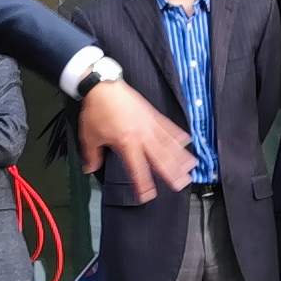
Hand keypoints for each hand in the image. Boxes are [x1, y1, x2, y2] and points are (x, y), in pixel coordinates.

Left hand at [74, 76, 197, 204]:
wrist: (103, 85)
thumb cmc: (96, 109)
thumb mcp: (89, 136)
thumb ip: (92, 155)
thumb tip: (89, 169)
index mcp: (126, 143)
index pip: (137, 169)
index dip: (143, 184)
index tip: (147, 196)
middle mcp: (142, 136)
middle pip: (160, 158)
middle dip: (171, 173)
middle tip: (181, 185)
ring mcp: (150, 124)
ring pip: (168, 144)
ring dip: (180, 157)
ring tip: (190, 168)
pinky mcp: (153, 115)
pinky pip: (168, 127)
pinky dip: (178, 135)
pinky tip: (186, 141)